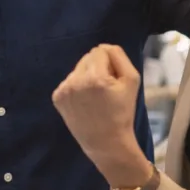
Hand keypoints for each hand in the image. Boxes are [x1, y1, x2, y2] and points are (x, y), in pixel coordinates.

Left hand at [52, 45, 153, 187]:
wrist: (106, 143)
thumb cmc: (122, 112)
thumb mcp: (132, 81)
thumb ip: (119, 57)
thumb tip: (103, 47)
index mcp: (95, 77)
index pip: (100, 50)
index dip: (111, 63)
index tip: (114, 80)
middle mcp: (75, 81)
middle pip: (87, 57)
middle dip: (98, 68)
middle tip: (105, 89)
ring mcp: (63, 90)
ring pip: (77, 69)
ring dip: (86, 76)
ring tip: (94, 97)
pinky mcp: (56, 98)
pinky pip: (69, 81)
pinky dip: (77, 87)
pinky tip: (84, 102)